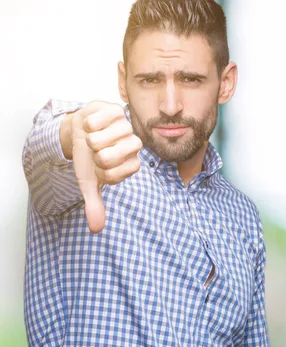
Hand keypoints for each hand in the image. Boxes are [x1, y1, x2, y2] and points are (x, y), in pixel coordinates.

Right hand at [66, 101, 141, 232]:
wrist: (82, 130)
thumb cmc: (89, 156)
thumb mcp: (89, 182)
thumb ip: (95, 204)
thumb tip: (96, 230)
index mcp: (131, 164)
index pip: (113, 175)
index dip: (99, 171)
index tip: (99, 166)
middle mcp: (134, 146)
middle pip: (107, 158)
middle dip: (92, 156)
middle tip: (96, 150)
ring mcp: (127, 127)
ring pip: (99, 139)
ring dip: (89, 139)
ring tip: (94, 136)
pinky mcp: (116, 110)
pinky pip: (94, 122)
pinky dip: (87, 124)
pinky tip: (93, 124)